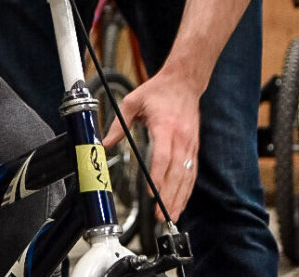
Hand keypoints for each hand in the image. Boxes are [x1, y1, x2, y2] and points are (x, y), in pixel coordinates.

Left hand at [101, 69, 199, 222]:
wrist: (184, 82)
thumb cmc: (158, 91)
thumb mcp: (132, 101)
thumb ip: (117, 124)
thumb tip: (104, 143)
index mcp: (165, 126)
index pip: (163, 157)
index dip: (158, 177)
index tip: (152, 193)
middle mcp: (181, 138)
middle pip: (177, 172)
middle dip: (169, 195)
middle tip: (160, 215)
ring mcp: (190, 144)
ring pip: (187, 176)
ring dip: (180, 197)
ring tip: (171, 215)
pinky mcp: (194, 147)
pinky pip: (192, 172)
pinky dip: (187, 189)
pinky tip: (181, 201)